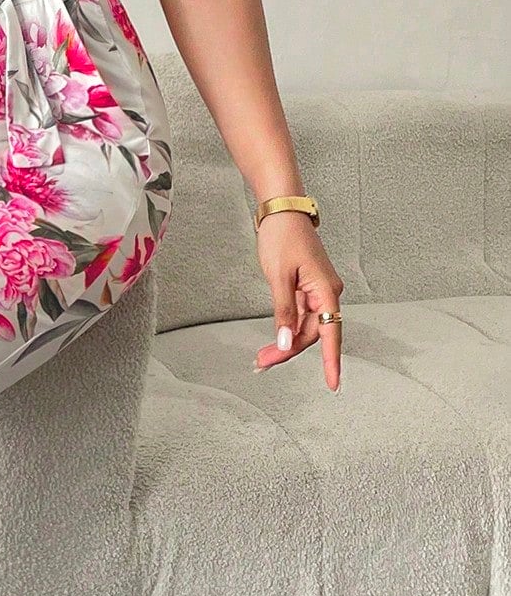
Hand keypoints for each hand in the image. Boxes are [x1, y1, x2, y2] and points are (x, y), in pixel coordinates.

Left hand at [252, 211, 344, 390]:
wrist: (282, 211)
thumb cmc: (282, 237)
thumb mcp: (278, 276)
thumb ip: (283, 311)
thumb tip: (287, 341)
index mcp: (326, 291)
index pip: (330, 334)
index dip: (331, 361)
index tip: (333, 384)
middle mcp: (327, 294)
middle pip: (312, 334)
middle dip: (288, 351)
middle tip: (261, 364)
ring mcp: (317, 292)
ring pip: (305, 327)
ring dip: (285, 343)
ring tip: (261, 357)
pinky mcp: (307, 289)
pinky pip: (300, 316)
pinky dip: (286, 329)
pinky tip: (274, 340)